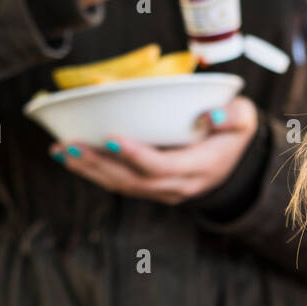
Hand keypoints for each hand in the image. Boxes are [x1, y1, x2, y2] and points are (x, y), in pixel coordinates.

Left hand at [49, 96, 258, 204]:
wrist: (236, 166)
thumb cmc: (235, 133)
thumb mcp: (245, 120)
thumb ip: (234, 116)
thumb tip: (214, 114)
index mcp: (200, 169)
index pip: (163, 167)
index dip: (136, 155)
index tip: (110, 137)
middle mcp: (178, 186)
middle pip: (133, 181)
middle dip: (99, 164)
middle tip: (70, 145)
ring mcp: (163, 192)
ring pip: (122, 186)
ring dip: (89, 170)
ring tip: (60, 151)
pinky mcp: (150, 189)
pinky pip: (120, 184)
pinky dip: (94, 171)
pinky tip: (70, 157)